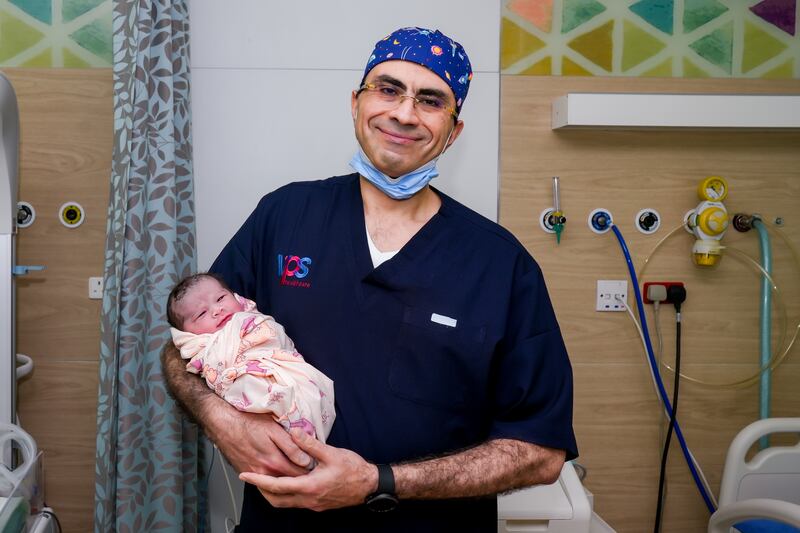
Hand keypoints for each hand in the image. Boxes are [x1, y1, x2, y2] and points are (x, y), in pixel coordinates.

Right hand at [211, 409, 311, 476]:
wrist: (223, 424)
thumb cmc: (248, 422)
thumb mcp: (274, 430)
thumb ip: (291, 447)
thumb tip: (306, 460)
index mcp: (274, 462)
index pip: (299, 474)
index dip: (311, 471)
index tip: (319, 467)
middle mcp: (264, 473)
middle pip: (289, 482)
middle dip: (303, 478)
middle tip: (314, 472)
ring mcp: (255, 475)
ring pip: (277, 484)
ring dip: (289, 481)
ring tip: (300, 474)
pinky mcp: (248, 474)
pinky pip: (265, 483)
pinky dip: (275, 481)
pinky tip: (281, 475)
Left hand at [239, 428, 377, 511]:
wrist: (370, 486)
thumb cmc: (354, 469)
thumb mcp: (332, 453)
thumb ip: (310, 444)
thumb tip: (293, 433)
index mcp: (310, 486)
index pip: (277, 486)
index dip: (258, 480)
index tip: (245, 475)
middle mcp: (309, 499)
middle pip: (276, 500)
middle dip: (261, 490)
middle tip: (251, 478)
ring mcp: (314, 505)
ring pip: (285, 503)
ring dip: (273, 493)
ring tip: (265, 480)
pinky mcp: (318, 505)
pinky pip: (295, 502)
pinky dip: (285, 494)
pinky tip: (286, 483)